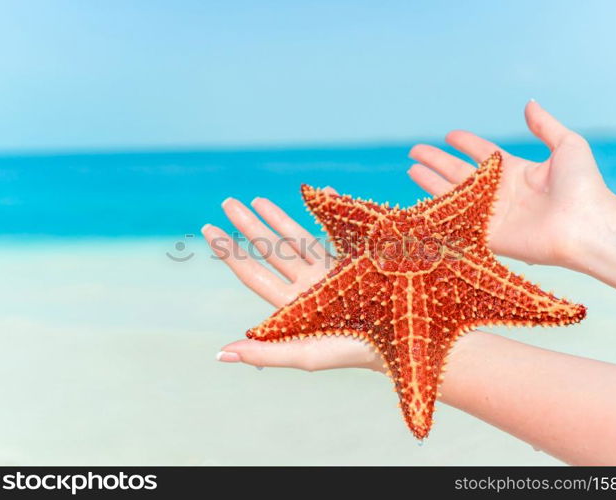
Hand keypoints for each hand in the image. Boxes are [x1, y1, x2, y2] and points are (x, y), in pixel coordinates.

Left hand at [202, 196, 384, 371]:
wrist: (405, 339)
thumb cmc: (353, 352)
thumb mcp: (306, 355)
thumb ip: (264, 353)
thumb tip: (220, 354)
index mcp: (292, 307)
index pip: (254, 275)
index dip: (231, 253)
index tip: (210, 230)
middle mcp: (306, 287)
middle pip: (270, 252)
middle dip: (249, 227)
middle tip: (227, 202)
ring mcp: (329, 272)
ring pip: (296, 240)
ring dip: (277, 218)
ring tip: (256, 199)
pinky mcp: (353, 260)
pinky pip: (334, 231)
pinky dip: (326, 212)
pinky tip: (319, 192)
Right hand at [408, 100, 613, 266]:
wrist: (585, 225)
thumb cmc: (583, 186)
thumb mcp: (567, 145)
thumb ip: (545, 125)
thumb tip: (529, 103)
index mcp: (517, 172)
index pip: (484, 155)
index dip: (466, 144)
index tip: (450, 135)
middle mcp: (501, 193)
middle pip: (461, 173)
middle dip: (437, 161)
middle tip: (415, 151)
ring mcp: (492, 215)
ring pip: (454, 196)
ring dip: (432, 183)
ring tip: (412, 170)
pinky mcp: (487, 236)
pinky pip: (458, 224)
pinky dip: (439, 214)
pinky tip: (421, 203)